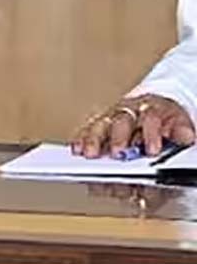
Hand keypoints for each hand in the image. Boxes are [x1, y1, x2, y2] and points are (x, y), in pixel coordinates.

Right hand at [71, 95, 194, 157]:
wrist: (154, 109)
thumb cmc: (165, 120)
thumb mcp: (179, 123)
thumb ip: (181, 130)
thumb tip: (186, 136)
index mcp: (152, 109)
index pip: (150, 118)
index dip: (151, 134)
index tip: (153, 151)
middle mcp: (129, 111)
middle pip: (121, 121)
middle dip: (118, 138)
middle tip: (118, 153)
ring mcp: (112, 117)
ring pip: (100, 124)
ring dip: (95, 140)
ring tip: (91, 154)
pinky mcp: (99, 124)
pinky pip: (88, 130)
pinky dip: (82, 140)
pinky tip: (78, 149)